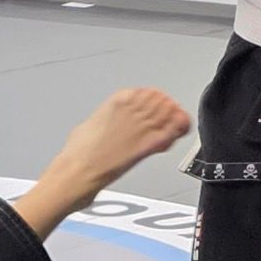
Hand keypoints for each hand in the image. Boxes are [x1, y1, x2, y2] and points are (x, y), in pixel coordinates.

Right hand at [42, 89, 190, 213]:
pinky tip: (176, 135)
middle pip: (163, 99)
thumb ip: (109, 117)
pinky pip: (177, 127)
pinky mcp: (153, 141)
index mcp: (119, 99)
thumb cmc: (80, 151)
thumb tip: (112, 122)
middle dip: (165, 110)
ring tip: (169, 128)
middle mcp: (134, 108)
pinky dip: (180, 129)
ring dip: (173, 119)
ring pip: (172, 110)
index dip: (154, 102)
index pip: (149, 91)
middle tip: (163, 121)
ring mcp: (145, 123)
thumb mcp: (93, 122)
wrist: (81, 169)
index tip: (154, 110)